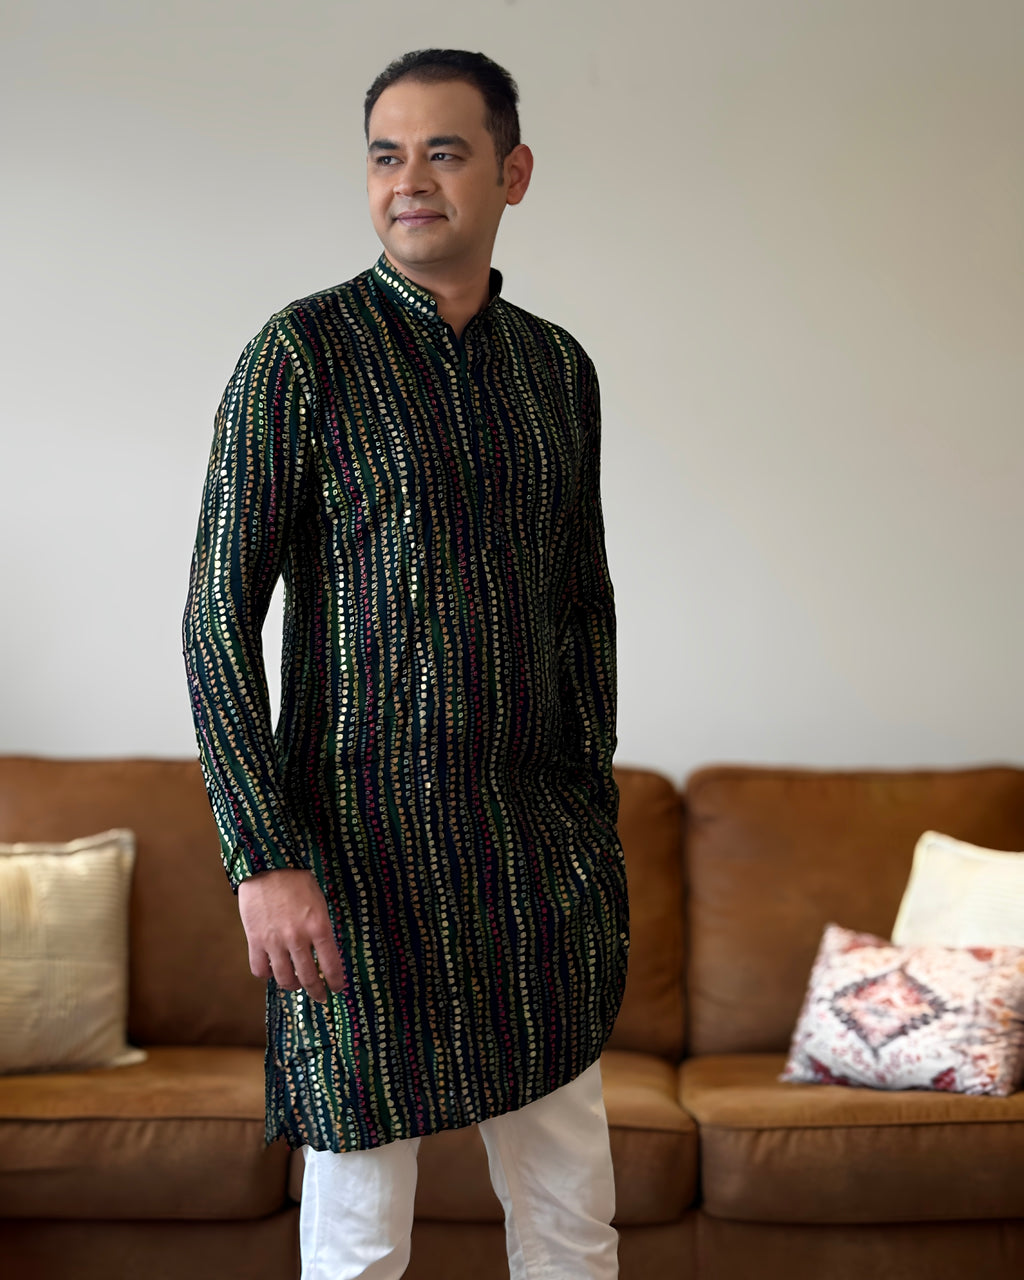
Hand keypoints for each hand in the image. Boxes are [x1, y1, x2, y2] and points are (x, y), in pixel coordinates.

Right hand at [237, 868, 345, 1004]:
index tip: (337, 989)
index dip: (335, 981)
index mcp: (319, 926)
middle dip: (317, 991)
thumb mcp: (319, 902)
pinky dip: (267, 975)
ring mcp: (274, 941)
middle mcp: (297, 938)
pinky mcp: (254, 940)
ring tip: (296, 984)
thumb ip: (321, 928)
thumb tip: (322, 953)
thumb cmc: (298, 880)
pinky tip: (272, 970)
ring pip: (284, 979)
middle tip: (320, 997)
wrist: (268, 865)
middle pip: (308, 977)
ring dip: (292, 986)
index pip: (331, 964)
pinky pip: (260, 969)